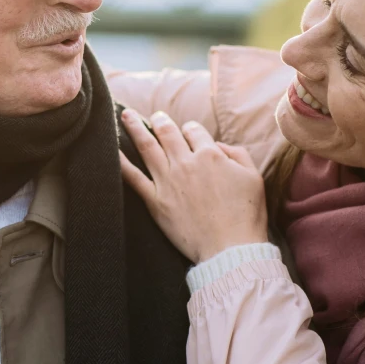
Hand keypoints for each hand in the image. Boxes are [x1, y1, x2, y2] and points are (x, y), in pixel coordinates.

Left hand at [118, 108, 268, 264]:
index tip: (189, 132)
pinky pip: (133, 178)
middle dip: (160, 121)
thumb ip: (237, 153)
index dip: (191, 130)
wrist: (230, 248)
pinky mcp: (156, 201)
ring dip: (135, 127)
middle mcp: (186, 163)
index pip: (194, 131)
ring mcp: (168, 182)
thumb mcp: (253, 177)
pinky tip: (111, 150)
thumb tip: (218, 146)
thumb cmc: (246, 215)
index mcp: (210, 155)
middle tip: (155, 116)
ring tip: (127, 115)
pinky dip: (121, 162)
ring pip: (147, 147)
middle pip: (167, 133)